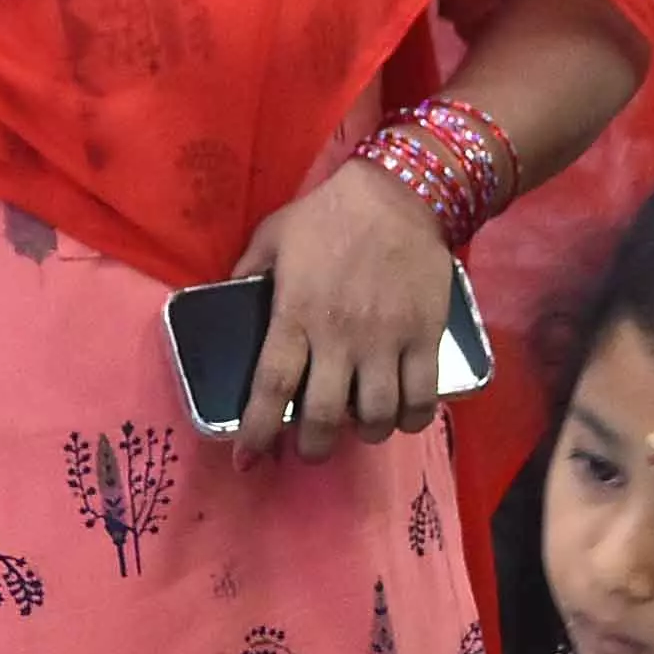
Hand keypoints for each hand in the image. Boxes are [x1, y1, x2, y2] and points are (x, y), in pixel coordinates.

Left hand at [230, 156, 456, 464]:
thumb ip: (246, 273)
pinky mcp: (427, 335)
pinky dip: (411, 419)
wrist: (400, 192)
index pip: (271, 388)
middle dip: (314, 447)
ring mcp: (387, 339)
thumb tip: (225, 299)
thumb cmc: (327, 215)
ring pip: (376, 415)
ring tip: (357, 428)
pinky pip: (423, 397)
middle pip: (324, 416)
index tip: (245, 461)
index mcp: (296, 315)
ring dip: (364, 434)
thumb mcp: (272, 237)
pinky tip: (402, 416)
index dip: (256, 432)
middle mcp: (340, 336)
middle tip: (310, 448)